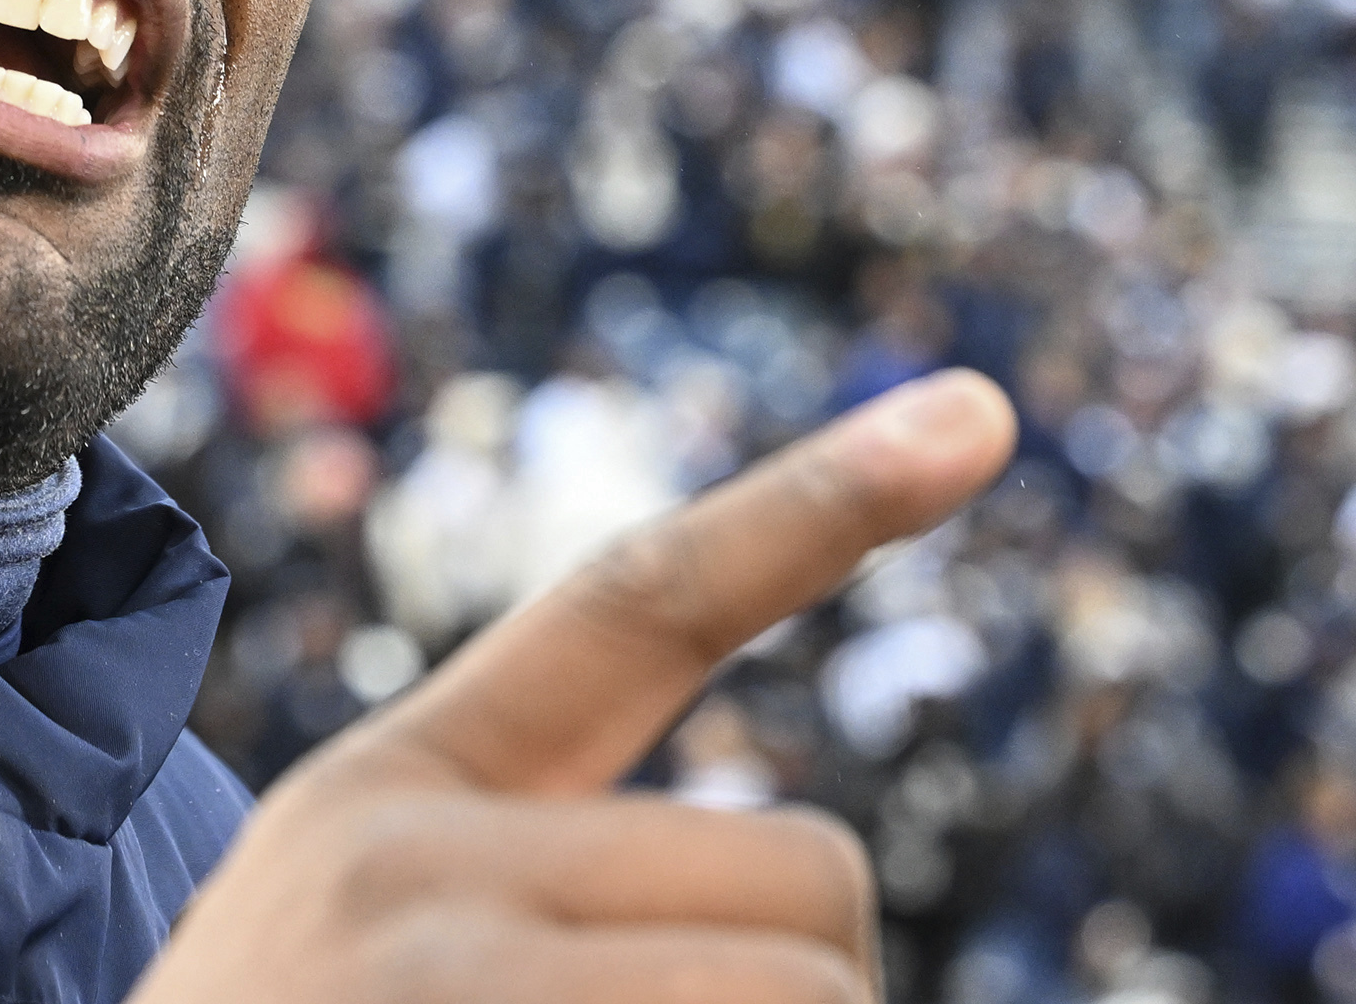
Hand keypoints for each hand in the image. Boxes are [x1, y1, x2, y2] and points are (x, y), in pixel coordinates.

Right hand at [133, 369, 1016, 1002]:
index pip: (631, 606)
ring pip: (813, 999)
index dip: (817, 503)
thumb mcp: (374, 945)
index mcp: (398, 791)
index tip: (981, 409)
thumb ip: (554, 884)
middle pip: (812, 879)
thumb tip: (817, 931)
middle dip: (807, 991)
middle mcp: (419, 863)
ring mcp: (453, 991)